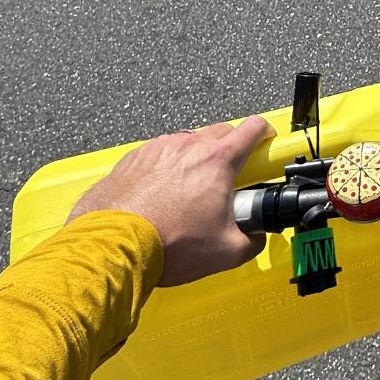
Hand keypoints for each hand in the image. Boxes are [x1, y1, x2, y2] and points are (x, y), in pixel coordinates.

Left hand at [66, 117, 275, 285]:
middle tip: (227, 179)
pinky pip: (158, 155)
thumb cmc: (166, 243)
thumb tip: (254, 237)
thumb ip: (252, 240)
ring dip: (194, 160)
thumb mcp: (227, 252)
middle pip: (220, 131)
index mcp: (217, 160)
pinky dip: (165, 169)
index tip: (264, 144)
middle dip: (229, 149)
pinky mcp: (133, 159)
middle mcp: (187, 145)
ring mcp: (157, 149)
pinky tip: (161, 196)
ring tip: (189, 192)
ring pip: (186, 143)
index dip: (264, 134)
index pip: (253, 128)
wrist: (115, 246)